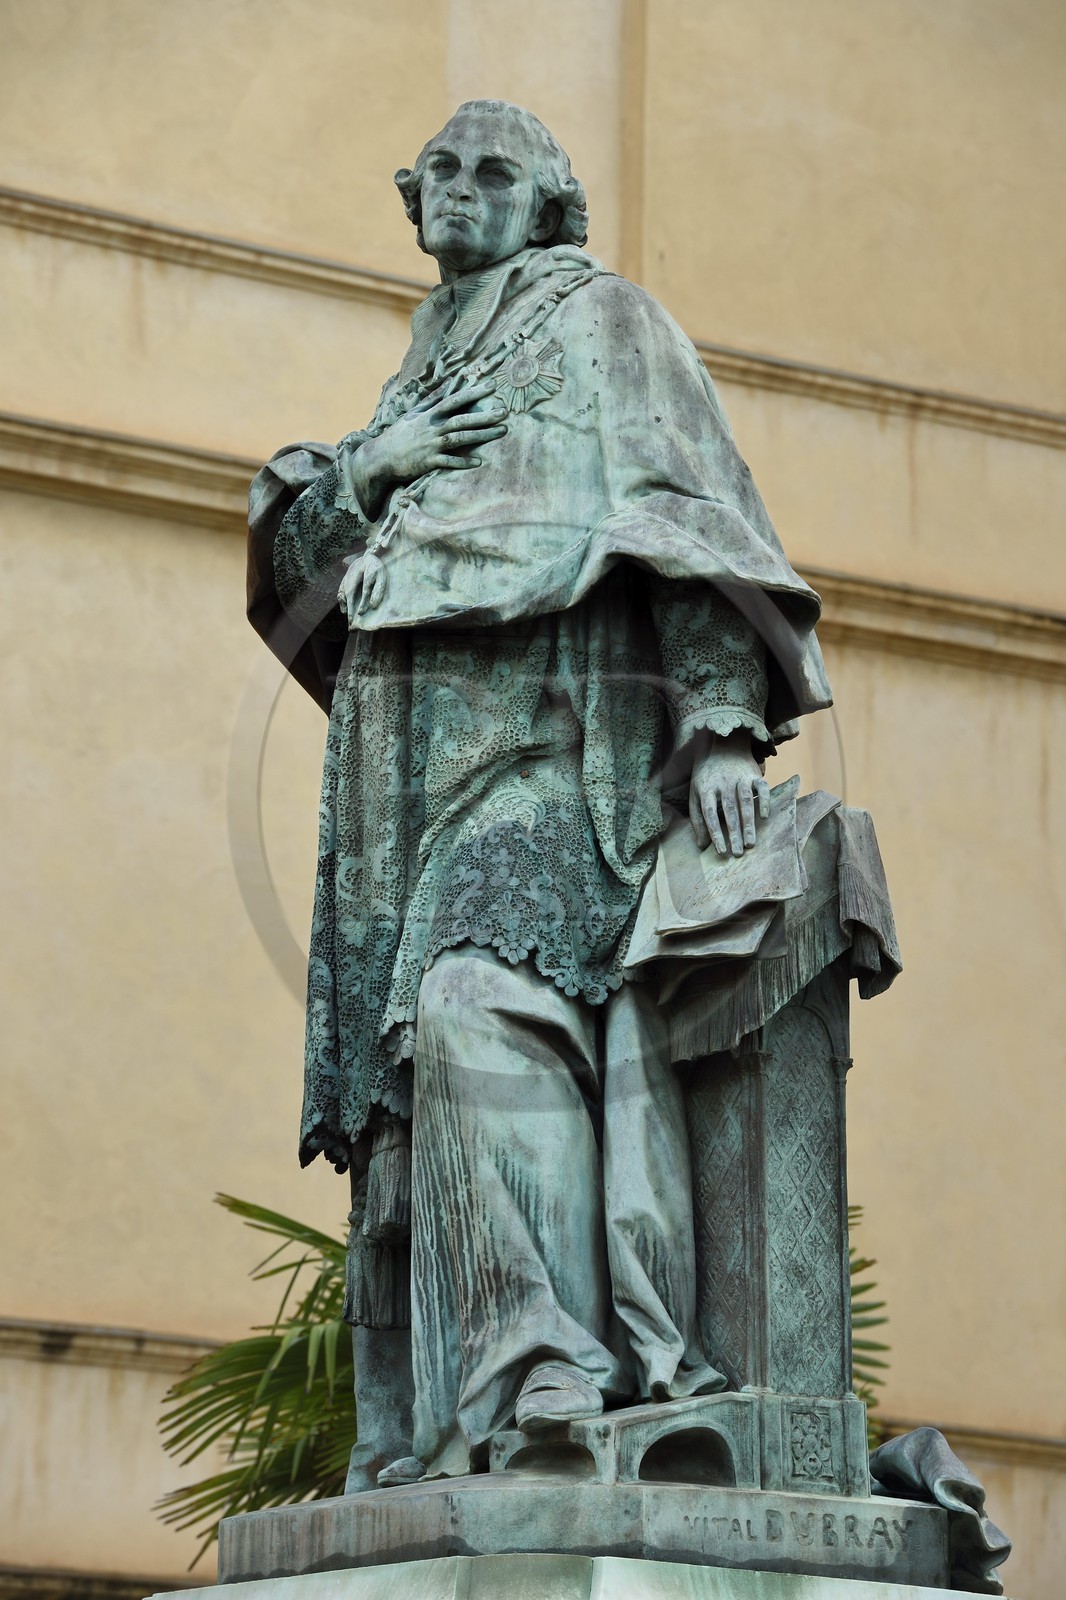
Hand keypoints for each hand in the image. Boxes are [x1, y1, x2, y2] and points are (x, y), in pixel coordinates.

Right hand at [355, 381, 507, 513]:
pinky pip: (449, 462)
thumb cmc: (399, 435)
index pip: (455, 400)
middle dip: (484, 415)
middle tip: (505, 412)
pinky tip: (479, 461)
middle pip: (462, 419)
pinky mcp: (428, 461)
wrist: (380, 457)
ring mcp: (431, 444)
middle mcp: (433, 427)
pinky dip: (463, 461)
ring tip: (502, 431)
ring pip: (460, 438)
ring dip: (482, 435)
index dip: (474, 392)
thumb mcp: (414, 414)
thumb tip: (448, 384)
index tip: (492, 386)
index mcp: (430, 414)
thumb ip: (432, 400)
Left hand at [688, 730, 769, 856]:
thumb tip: (701, 845)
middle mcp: (723, 782)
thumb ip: (697, 818)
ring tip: (750, 843)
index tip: (721, 851)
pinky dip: (764, 800)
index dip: (715, 833)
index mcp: (706, 788)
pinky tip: (764, 817)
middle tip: (737, 853)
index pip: (709, 813)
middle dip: (733, 833)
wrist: (723, 745)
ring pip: (745, 801)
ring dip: (748, 823)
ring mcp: (740, 777)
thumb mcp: (696, 793)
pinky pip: (762, 787)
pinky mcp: (754, 773)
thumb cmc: (708, 776)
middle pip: (728, 810)